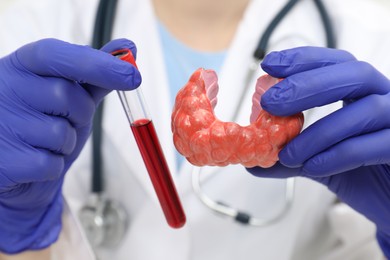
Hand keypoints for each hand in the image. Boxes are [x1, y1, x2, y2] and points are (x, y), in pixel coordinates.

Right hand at [0, 38, 140, 252]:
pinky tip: (37, 159)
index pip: (57, 55)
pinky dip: (54, 166)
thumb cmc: (45, 122)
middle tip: (65, 120)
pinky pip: (50, 164)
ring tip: (44, 142)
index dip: (97, 63)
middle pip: (67, 96)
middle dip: (80, 114)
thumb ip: (97, 73)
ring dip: (65, 144)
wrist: (15, 165)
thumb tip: (129, 48)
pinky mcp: (2, 161)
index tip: (132, 75)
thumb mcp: (71, 95)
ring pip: (60, 134)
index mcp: (21, 66)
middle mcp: (3, 89)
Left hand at [247, 47, 389, 256]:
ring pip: (366, 110)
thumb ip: (290, 156)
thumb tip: (252, 160)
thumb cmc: (361, 173)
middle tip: (270, 102)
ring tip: (287, 154)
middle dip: (307, 85)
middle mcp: (386, 99)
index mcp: (362, 93)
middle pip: (354, 74)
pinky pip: (375, 145)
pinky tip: (312, 167)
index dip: (304, 60)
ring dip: (318, 132)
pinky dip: (338, 155)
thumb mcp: (319, 161)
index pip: (336, 63)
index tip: (270, 65)